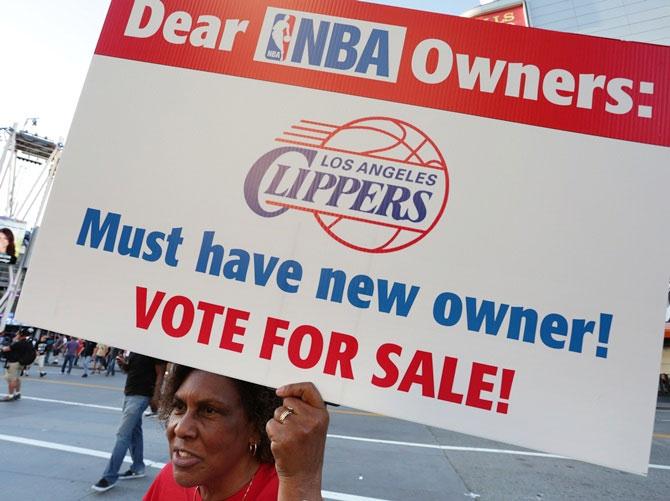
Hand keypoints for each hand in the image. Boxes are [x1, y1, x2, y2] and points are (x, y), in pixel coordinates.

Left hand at [267, 382, 328, 500]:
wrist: (304, 474)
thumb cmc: (307, 448)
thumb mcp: (316, 426)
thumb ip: (307, 408)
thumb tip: (286, 392)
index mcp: (322, 415)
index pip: (309, 389)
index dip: (293, 387)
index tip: (280, 391)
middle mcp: (312, 420)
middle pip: (288, 401)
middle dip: (286, 412)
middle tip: (293, 430)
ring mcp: (298, 429)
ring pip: (278, 413)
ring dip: (278, 423)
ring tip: (289, 438)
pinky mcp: (284, 438)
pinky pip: (270, 424)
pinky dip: (272, 433)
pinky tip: (282, 443)